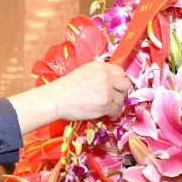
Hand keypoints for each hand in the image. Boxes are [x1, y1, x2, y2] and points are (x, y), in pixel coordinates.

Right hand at [9, 61, 129, 134]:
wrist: (56, 99)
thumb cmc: (66, 87)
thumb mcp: (84, 72)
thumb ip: (99, 74)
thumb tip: (112, 82)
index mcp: (100, 67)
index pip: (121, 72)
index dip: (119, 81)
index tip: (116, 87)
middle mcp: (106, 77)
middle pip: (125, 85)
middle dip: (122, 93)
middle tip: (115, 98)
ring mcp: (107, 92)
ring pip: (121, 100)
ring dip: (117, 105)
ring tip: (109, 108)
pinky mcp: (105, 105)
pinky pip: (116, 111)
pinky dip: (113, 114)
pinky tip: (108, 115)